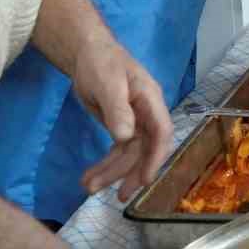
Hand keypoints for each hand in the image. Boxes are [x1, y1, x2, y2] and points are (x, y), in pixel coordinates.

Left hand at [70, 38, 173, 201]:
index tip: (145, 181)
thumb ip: (117, 109)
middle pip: (145, 148)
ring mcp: (134, 120)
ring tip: (89, 188)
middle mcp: (146, 113)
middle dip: (130, 173)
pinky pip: (118, 149)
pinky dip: (107, 164)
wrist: (86, 52)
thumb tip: (125, 138)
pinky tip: (92, 176)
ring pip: (129, 153)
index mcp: (150, 100)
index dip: (156, 158)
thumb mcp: (107, 83)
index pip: (161, 132)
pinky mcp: (120, 124)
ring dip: (112, 172)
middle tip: (117, 197)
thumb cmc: (100, 62)